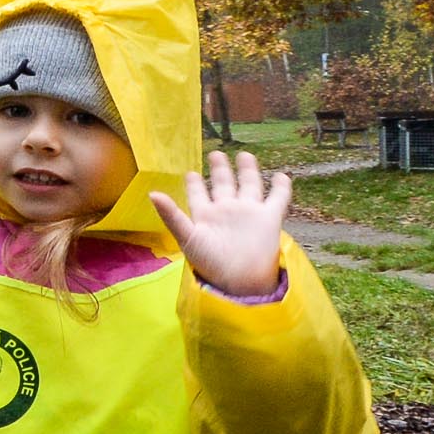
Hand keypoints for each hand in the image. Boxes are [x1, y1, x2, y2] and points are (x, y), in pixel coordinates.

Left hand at [150, 151, 288, 297]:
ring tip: (245, 155)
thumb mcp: (186, 236)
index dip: (195, 184)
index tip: (190, 173)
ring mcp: (249, 213)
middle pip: (223, 185)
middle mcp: (226, 211)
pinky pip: (277, 199)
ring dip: (247, 171)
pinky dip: (281, 187)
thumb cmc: (210, 261)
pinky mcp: (269, 218)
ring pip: (249, 185)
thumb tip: (152, 194)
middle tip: (216, 154)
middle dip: (221, 169)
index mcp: (205, 215)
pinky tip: (281, 176)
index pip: (198, 194)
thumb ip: (170, 215)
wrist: (240, 279)